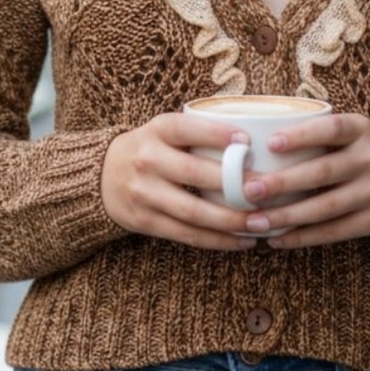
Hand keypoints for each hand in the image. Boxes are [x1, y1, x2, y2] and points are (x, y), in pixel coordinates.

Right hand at [102, 113, 257, 251]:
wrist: (103, 176)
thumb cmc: (153, 148)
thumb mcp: (166, 130)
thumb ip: (200, 131)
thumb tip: (256, 135)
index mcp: (157, 130)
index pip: (187, 129)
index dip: (216, 134)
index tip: (246, 141)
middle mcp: (148, 160)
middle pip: (194, 174)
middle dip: (233, 184)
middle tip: (267, 190)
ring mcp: (145, 193)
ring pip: (193, 211)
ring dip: (231, 220)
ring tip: (260, 222)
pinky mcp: (145, 221)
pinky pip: (186, 234)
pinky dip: (217, 240)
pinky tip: (243, 241)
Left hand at [241, 114, 369, 248]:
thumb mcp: (357, 131)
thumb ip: (322, 133)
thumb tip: (261, 143)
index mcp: (362, 130)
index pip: (330, 130)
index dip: (301, 136)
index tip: (270, 143)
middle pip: (322, 173)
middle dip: (283, 183)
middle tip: (250, 190)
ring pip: (325, 208)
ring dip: (287, 217)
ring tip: (255, 221)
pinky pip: (335, 231)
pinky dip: (303, 237)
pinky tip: (278, 239)